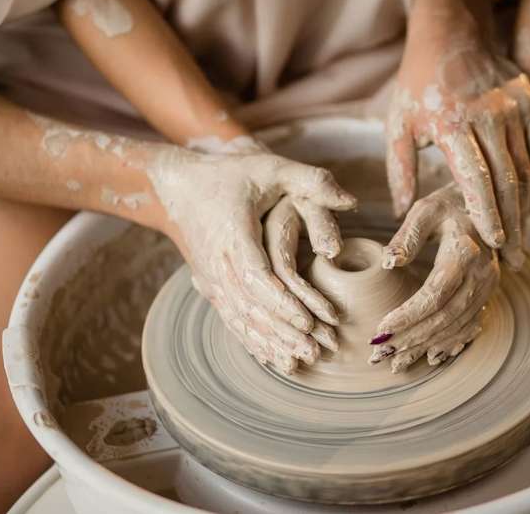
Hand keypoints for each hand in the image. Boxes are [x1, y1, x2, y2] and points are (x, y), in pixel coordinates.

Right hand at [153, 137, 355, 374]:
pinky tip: (272, 359)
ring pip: (240, 318)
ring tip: (299, 363)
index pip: (258, 277)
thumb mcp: (270, 167)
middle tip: (315, 352)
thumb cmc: (229, 176)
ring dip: (268, 343)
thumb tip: (352, 202)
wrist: (177, 189)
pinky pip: (231, 319)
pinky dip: (252, 340)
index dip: (282, 302)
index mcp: (234, 234)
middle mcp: (218, 262)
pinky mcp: (210, 287)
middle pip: (250, 306)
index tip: (308, 322)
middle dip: (282, 332)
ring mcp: (211, 278)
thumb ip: (311, 181)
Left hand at [369, 183, 498, 372]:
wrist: (489, 203)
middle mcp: (482, 275)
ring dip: (426, 347)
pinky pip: (469, 326)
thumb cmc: (449, 205)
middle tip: (380, 353)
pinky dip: (449, 344)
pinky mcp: (488, 294)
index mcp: (464, 253)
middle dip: (411, 339)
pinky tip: (430, 356)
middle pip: (445, 317)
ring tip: (396, 362)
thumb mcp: (425, 210)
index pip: (434, 294)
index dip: (408, 315)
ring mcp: (488, 287)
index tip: (381, 328)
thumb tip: (387, 263)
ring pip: (456, 327)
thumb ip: (405, 236)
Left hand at [387, 26, 529, 268]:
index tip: (495, 242)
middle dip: (513, 222)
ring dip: (528, 206)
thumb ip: (399, 170)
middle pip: (507, 178)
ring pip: (528, 166)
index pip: (475, 176)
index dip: (486, 212)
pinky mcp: (529, 101)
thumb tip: (398, 213)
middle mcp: (487, 116)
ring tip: (524, 239)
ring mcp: (513, 106)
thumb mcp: (397, 125)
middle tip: (514, 257)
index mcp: (451, 124)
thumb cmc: (417, 87)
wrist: (449, 36)